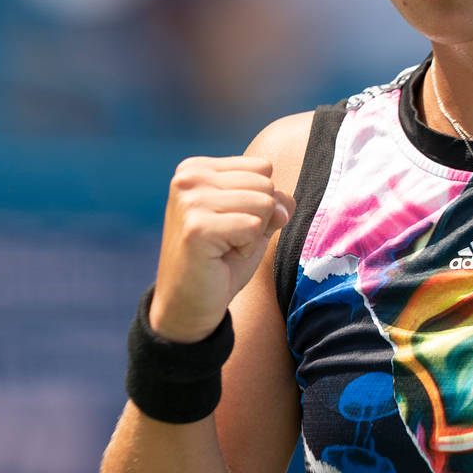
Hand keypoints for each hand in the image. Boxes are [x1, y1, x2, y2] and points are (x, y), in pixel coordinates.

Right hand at [150, 155, 291, 342]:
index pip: (263, 168)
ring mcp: (190, 201)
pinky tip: (222, 258)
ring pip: (264, 203)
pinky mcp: (197, 228)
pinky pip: (253, 227)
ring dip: (253, 235)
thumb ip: (273, 202)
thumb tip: (283, 206)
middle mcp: (188, 177)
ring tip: (225, 248)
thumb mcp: (253, 222)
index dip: (260, 202)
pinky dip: (247, 249)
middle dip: (259, 218)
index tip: (231, 224)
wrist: (188, 305)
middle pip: (265, 184)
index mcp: (197, 168)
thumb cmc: (221, 260)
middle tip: (229, 240)